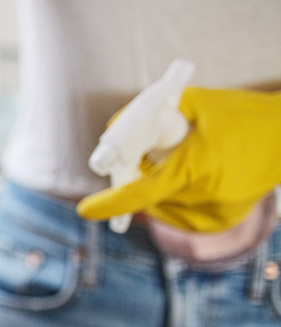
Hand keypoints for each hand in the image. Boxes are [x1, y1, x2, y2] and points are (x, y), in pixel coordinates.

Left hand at [78, 87, 280, 231]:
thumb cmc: (240, 115)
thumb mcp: (195, 102)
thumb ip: (150, 114)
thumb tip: (115, 128)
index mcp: (196, 168)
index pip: (142, 192)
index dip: (111, 204)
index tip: (85, 210)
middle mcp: (203, 198)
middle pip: (147, 194)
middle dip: (138, 175)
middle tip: (146, 154)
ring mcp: (211, 215)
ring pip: (159, 204)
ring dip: (157, 185)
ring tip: (184, 159)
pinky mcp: (216, 224)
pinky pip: (176, 211)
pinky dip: (173, 194)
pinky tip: (196, 174)